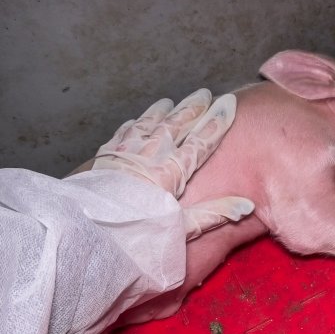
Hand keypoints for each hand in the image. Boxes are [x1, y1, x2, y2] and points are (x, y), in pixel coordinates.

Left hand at [93, 89, 253, 239]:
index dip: (216, 122)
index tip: (229, 104)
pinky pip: (122, 135)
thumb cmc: (136, 239)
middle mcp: (149, 157)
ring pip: (147, 125)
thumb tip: (247, 204)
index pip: (200, 142)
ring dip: (161, 112)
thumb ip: (213, 214)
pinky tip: (136, 121)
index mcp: (170, 173)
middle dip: (191, 109)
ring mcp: (125, 155)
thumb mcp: (179, 230)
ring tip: (170, 102)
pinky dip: (133, 125)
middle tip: (204, 94)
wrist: (87, 238)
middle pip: (174, 126)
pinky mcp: (104, 160)